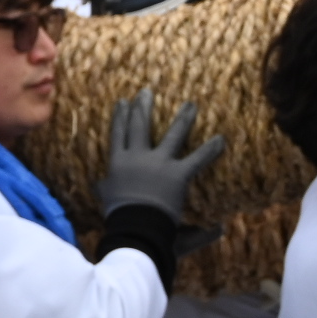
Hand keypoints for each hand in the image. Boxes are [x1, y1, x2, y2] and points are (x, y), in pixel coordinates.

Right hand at [98, 91, 225, 222]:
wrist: (134, 225)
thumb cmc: (118, 215)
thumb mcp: (105, 198)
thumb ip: (103, 187)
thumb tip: (96, 184)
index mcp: (119, 162)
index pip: (118, 134)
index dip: (120, 117)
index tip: (123, 102)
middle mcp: (138, 157)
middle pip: (140, 126)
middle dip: (143, 107)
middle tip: (147, 92)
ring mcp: (159, 163)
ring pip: (173, 135)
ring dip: (183, 118)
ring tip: (191, 105)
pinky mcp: (177, 174)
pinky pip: (196, 159)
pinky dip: (210, 150)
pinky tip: (220, 139)